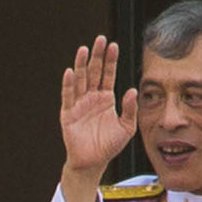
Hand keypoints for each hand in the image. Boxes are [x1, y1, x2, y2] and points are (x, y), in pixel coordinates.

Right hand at [60, 36, 137, 180]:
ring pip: (80, 80)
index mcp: (106, 98)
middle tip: (100, 39)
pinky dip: (69, 84)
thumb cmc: (109, 146)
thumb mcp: (126, 128)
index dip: (110, 60)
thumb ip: (130, 109)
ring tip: (84, 49)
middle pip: (94, 72)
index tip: (114, 45)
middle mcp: (91, 97)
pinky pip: (68, 96)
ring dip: (81, 65)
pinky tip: (71, 72)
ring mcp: (79, 104)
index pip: (108, 74)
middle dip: (97, 56)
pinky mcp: (68, 114)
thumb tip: (132, 90)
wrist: (93, 162)